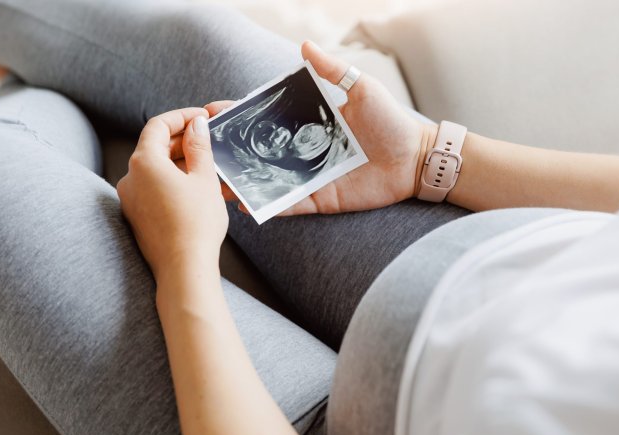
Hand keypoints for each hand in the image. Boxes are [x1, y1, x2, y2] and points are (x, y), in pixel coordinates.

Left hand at [117, 108, 226, 279]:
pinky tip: (194, 189)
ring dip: (178, 162)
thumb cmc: (196, 223)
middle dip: (182, 140)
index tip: (202, 118)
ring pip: (154, 169)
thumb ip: (199, 146)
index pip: (158, 125)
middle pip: (154, 146)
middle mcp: (129, 178)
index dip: (181, 117)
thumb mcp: (204, 178)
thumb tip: (197, 125)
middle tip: (209, 141)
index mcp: (144, 162)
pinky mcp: (136, 216)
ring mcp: (130, 199)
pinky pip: (152, 188)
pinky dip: (171, 181)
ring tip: (207, 167)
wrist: (184, 268)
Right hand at [205, 41, 436, 215]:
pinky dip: (269, 205)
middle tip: (201, 150)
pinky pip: (290, 204)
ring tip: (214, 181)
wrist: (416, 158)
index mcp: (310, 122)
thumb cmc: (391, 120)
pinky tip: (244, 204)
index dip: (240, 116)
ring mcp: (310, 177)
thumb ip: (332, 70)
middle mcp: (304, 151)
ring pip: (269, 180)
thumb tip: (303, 45)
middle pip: (261, 151)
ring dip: (243, 181)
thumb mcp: (361, 88)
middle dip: (231, 151)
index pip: (267, 118)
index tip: (211, 113)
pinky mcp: (321, 200)